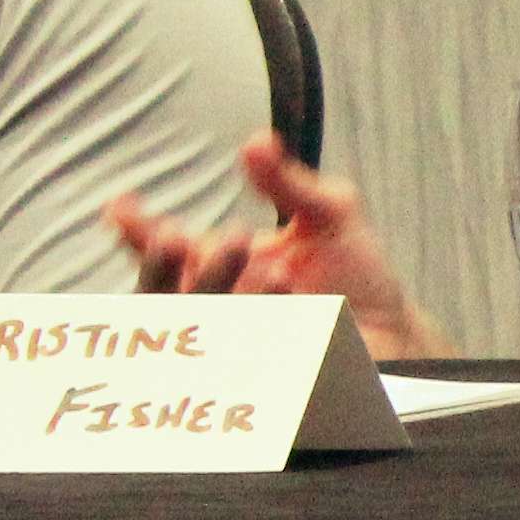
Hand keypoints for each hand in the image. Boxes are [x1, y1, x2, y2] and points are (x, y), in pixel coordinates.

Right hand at [103, 128, 449, 361]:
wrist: (400, 333)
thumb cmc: (355, 275)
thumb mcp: (330, 215)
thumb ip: (289, 183)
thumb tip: (254, 143)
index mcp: (221, 266)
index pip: (166, 250)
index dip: (137, 233)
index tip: (120, 209)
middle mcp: (218, 307)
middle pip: (164, 295)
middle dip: (161, 268)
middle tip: (177, 238)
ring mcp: (237, 343)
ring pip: (201, 325)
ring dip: (216, 290)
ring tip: (259, 257)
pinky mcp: (265, 376)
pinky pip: (245, 356)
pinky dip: (263, 318)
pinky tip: (287, 285)